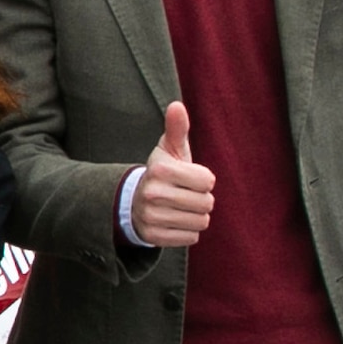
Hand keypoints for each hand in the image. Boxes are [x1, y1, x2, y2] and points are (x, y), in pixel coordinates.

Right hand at [128, 102, 215, 248]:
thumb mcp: (169, 150)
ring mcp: (151, 217)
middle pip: (206, 203)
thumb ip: (177, 128)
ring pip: (201, 222)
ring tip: (181, 209)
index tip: (189, 179)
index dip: (204, 180)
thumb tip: (177, 105)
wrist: (134, 202)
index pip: (208, 181)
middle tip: (186, 195)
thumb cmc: (163, 172)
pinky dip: (188, 232)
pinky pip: (191, 238)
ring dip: (196, 216)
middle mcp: (153, 193)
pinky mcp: (153, 237)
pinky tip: (175, 222)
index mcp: (160, 169)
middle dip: (202, 200)